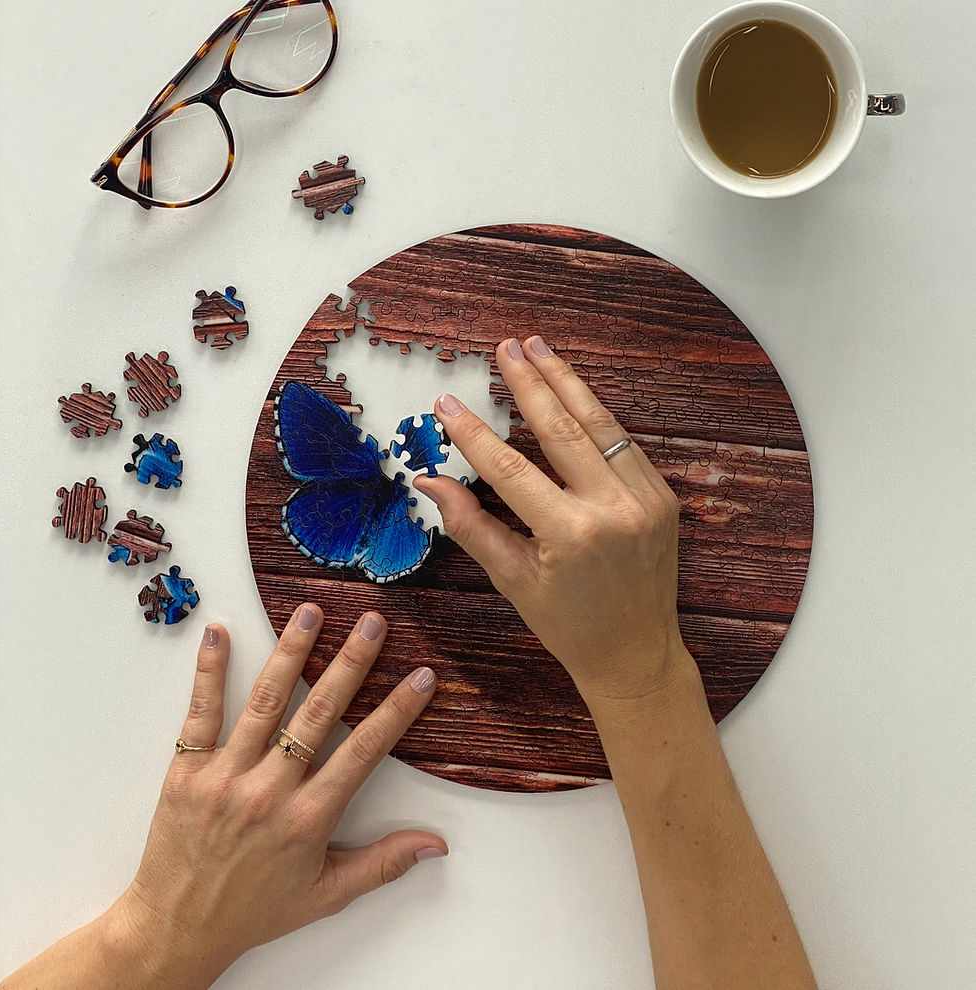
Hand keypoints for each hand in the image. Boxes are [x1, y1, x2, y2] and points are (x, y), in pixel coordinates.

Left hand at [108, 606, 446, 987]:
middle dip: (351, 662)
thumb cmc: (256, 910)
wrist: (177, 929)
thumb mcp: (327, 894)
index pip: (365, 750)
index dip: (397, 710)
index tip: (420, 676)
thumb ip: (384, 864)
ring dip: (291, 651)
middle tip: (372, 622)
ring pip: (265, 701)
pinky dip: (209, 670)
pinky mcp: (186, 771)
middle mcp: (270, 790)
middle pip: (319, 712)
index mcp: (309, 818)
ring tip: (310, 611)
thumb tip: (437, 844)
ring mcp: (226, 776)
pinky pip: (200, 712)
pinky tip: (218, 631)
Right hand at [415, 335, 691, 704]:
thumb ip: (471, 526)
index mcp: (571, 534)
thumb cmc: (568, 625)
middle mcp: (614, 508)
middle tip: (505, 347)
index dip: (473, 433)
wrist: (636, 653)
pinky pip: (624, 445)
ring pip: (600, 425)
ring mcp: (646, 499)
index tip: (447, 403)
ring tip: (539, 348)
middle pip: (562, 428)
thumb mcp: (513, 580)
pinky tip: (573, 392)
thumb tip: (430, 481)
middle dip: (530, 383)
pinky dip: (596, 416)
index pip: (510, 468)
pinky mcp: (663, 496)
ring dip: (567, 383)